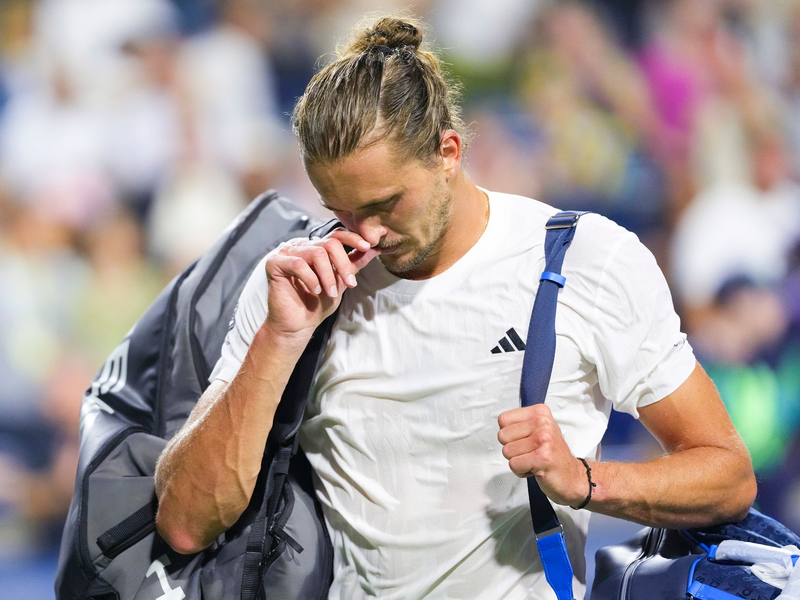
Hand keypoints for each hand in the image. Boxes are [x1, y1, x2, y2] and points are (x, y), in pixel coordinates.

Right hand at [264, 228, 381, 339]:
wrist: (298, 326)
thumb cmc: (317, 305)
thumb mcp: (341, 282)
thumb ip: (354, 264)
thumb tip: (375, 248)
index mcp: (316, 248)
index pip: (336, 235)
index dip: (353, 238)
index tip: (368, 247)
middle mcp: (301, 246)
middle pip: (329, 243)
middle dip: (343, 264)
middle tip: (350, 284)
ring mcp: (286, 252)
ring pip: (317, 253)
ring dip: (328, 276)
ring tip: (330, 292)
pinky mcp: (274, 263)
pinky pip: (298, 264)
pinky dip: (311, 279)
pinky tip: (314, 291)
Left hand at [497, 404, 586, 506]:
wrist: (572, 476)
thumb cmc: (552, 454)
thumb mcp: (539, 429)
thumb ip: (520, 423)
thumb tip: (501, 424)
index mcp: (540, 412)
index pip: (503, 419)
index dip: (509, 434)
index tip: (524, 439)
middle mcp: (543, 423)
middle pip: (502, 436)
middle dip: (512, 448)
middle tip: (530, 452)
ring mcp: (543, 439)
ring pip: (507, 451)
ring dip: (517, 461)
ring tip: (533, 460)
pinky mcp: (542, 457)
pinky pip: (514, 465)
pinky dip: (521, 471)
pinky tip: (535, 468)